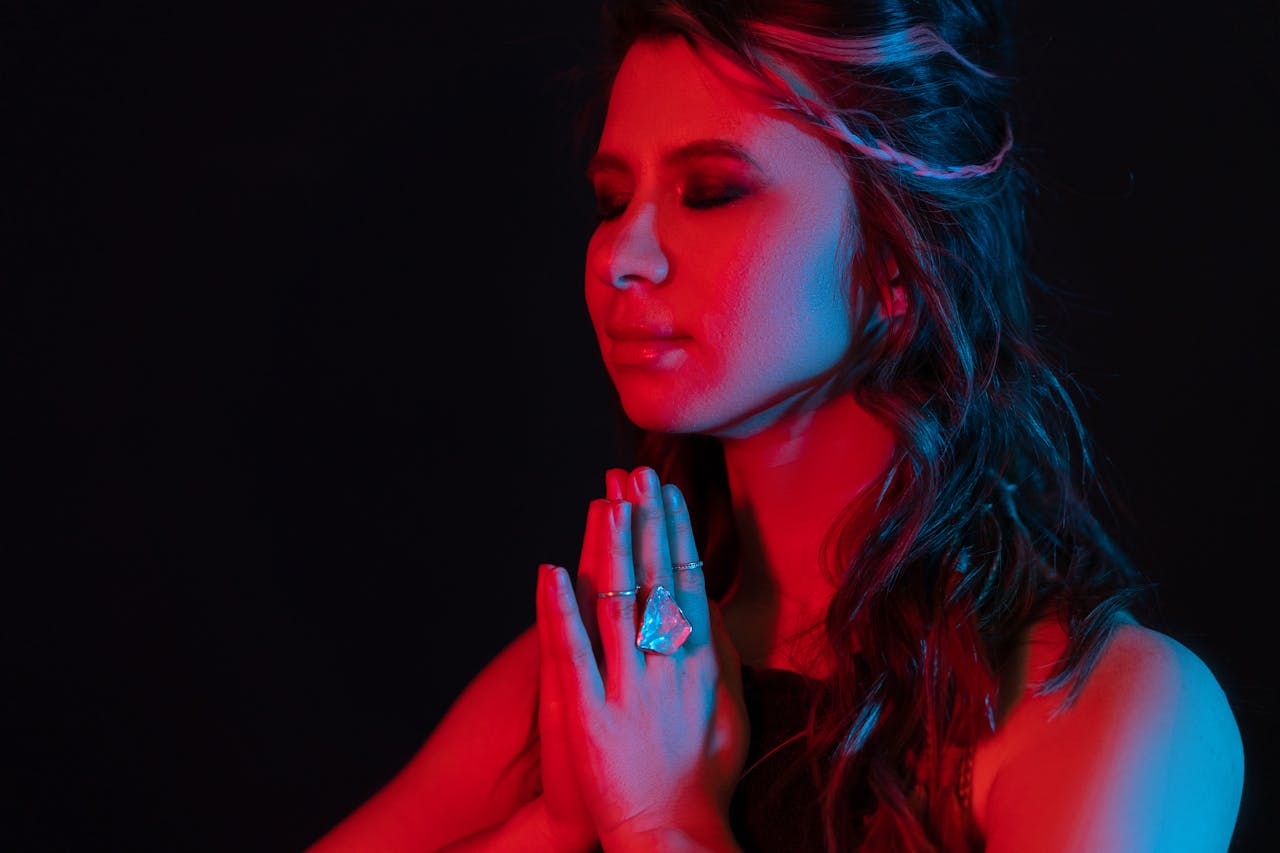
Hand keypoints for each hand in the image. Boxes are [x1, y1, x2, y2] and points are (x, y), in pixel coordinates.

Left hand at [537, 466, 748, 847]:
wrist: (673, 836)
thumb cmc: (705, 780)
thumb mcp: (732, 714)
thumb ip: (722, 658)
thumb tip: (709, 605)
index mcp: (703, 665)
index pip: (687, 583)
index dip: (675, 534)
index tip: (667, 493)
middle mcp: (669, 669)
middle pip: (655, 581)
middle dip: (646, 523)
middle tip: (637, 473)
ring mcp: (628, 690)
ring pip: (618, 605)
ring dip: (611, 549)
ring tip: (605, 502)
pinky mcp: (590, 715)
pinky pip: (573, 653)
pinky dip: (561, 610)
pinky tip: (551, 569)